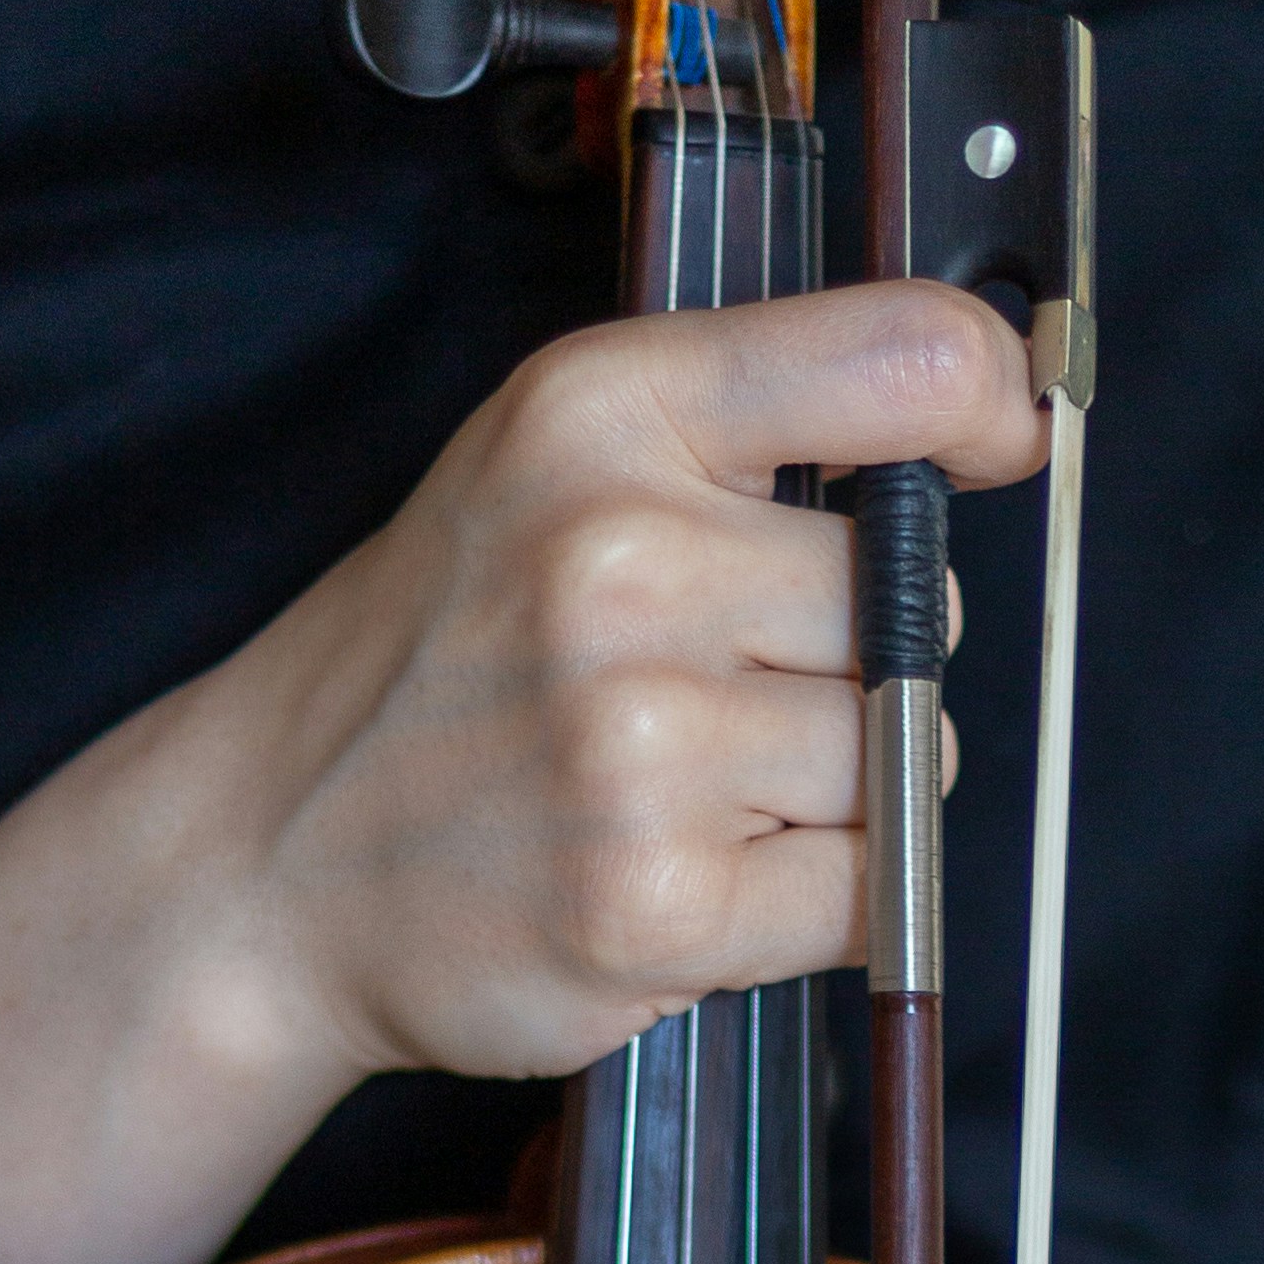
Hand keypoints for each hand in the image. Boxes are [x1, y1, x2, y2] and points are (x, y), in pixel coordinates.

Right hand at [0, 282, 1039, 1263]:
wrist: (264, 858)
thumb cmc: (441, 660)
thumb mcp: (554, 460)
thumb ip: (754, 417)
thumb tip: (996, 411)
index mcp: (602, 413)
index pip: (902, 357)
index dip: (990, 401)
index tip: (999, 444)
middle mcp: (619, 563)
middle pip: (909, 605)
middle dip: (851, 659)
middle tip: (709, 688)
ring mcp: (637, 744)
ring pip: (897, 755)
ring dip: (830, 792)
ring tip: (683, 789)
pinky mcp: (657, 906)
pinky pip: (865, 894)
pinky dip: (805, 903)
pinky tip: (687, 872)